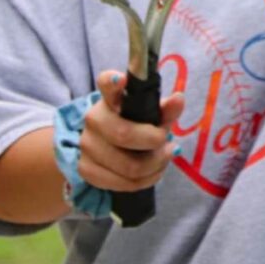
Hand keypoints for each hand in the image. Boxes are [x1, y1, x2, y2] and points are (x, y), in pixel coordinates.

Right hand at [77, 69, 184, 193]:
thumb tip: (178, 99)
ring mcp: (87, 144)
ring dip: (155, 165)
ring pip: (128, 165)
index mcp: (111, 97)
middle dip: (154, 142)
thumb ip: (166, 109)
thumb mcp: (152, 115)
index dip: (112, 82)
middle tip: (169, 144)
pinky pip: (122, 183)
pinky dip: (145, 181)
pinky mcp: (86, 169)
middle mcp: (94, 118)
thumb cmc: (136, 125)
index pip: (106, 84)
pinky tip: (152, 172)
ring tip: (164, 158)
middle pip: (124, 134)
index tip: (121, 80)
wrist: (108, 150)